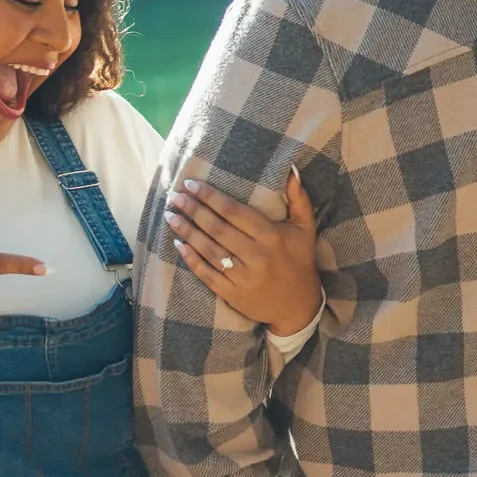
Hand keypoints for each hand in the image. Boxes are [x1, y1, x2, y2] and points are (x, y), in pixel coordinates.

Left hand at [164, 169, 320, 336]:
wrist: (298, 307)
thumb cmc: (300, 262)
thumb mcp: (306, 229)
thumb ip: (299, 198)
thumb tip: (292, 170)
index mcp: (271, 236)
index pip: (233, 211)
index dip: (210, 196)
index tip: (191, 184)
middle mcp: (256, 256)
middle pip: (217, 228)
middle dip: (193, 210)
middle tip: (174, 196)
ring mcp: (243, 277)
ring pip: (209, 249)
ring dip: (187, 231)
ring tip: (170, 215)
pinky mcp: (232, 294)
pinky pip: (207, 273)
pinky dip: (191, 259)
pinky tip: (178, 244)